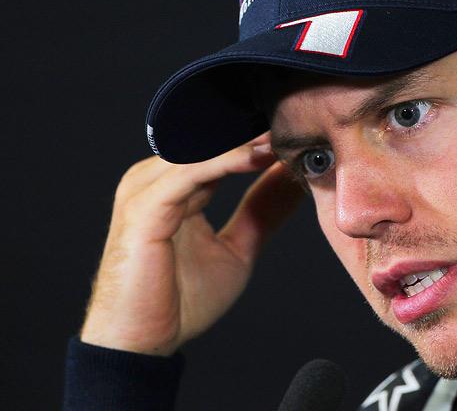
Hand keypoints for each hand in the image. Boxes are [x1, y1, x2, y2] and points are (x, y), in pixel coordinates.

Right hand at [80, 133, 303, 355]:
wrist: (144, 343)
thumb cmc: (181, 300)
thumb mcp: (238, 247)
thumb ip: (261, 211)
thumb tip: (291, 181)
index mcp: (173, 188)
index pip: (218, 151)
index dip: (258, 143)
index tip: (297, 138)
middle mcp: (154, 181)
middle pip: (208, 144)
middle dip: (253, 135)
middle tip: (295, 129)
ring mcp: (144, 191)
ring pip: (200, 152)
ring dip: (244, 144)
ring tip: (281, 138)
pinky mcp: (143, 207)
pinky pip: (188, 174)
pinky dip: (225, 162)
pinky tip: (257, 157)